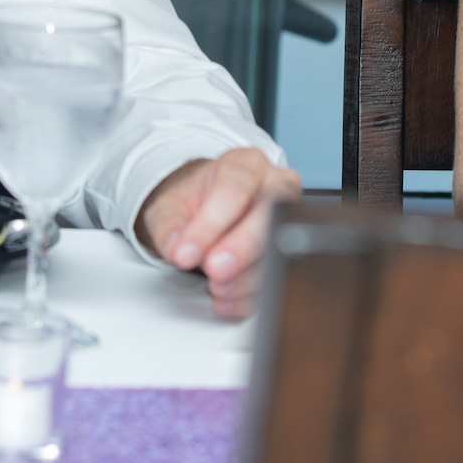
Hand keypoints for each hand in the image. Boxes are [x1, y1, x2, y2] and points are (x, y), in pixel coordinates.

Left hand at [137, 148, 301, 318]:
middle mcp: (274, 185)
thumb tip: (177, 248)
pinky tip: (229, 297)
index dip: (211, 224)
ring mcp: (290, 217)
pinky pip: (282, 276)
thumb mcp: (170, 207)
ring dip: (246, 278)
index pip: (234, 190)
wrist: (213, 213)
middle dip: (239, 249)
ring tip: (217, 286)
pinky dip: (253, 295)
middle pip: (267, 215)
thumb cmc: (199, 204)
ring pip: (279, 249)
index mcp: (245, 165)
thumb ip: (169, 227)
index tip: (186, 252)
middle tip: (213, 270)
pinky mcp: (293, 251)